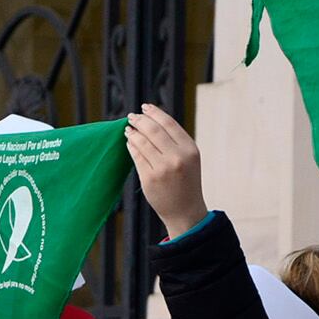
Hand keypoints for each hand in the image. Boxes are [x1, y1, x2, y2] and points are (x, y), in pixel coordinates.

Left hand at [125, 104, 207, 240]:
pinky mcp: (150, 178)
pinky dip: (131, 146)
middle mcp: (178, 157)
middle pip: (153, 130)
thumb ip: (176, 141)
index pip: (169, 124)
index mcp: (190, 149)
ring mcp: (163, 168)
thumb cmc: (186, 182)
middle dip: (140, 120)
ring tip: (128, 129)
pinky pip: (137, 156)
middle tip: (132, 116)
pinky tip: (129, 142)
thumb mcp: (189, 159)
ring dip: (133, 133)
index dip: (155, 113)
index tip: (145, 107)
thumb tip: (152, 121)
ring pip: (143, 143)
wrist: (185, 211)